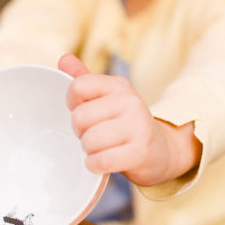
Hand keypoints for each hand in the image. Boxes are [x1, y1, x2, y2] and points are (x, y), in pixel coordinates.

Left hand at [58, 53, 200, 186]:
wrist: (161, 150)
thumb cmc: (125, 124)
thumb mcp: (108, 98)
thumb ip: (84, 79)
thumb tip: (64, 59)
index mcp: (119, 85)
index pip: (77, 87)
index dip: (72, 105)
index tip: (83, 113)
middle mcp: (131, 102)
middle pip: (80, 117)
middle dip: (79, 132)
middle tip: (92, 135)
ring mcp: (138, 126)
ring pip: (90, 140)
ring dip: (88, 150)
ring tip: (98, 149)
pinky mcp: (140, 152)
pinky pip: (102, 160)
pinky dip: (94, 165)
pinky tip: (100, 163)